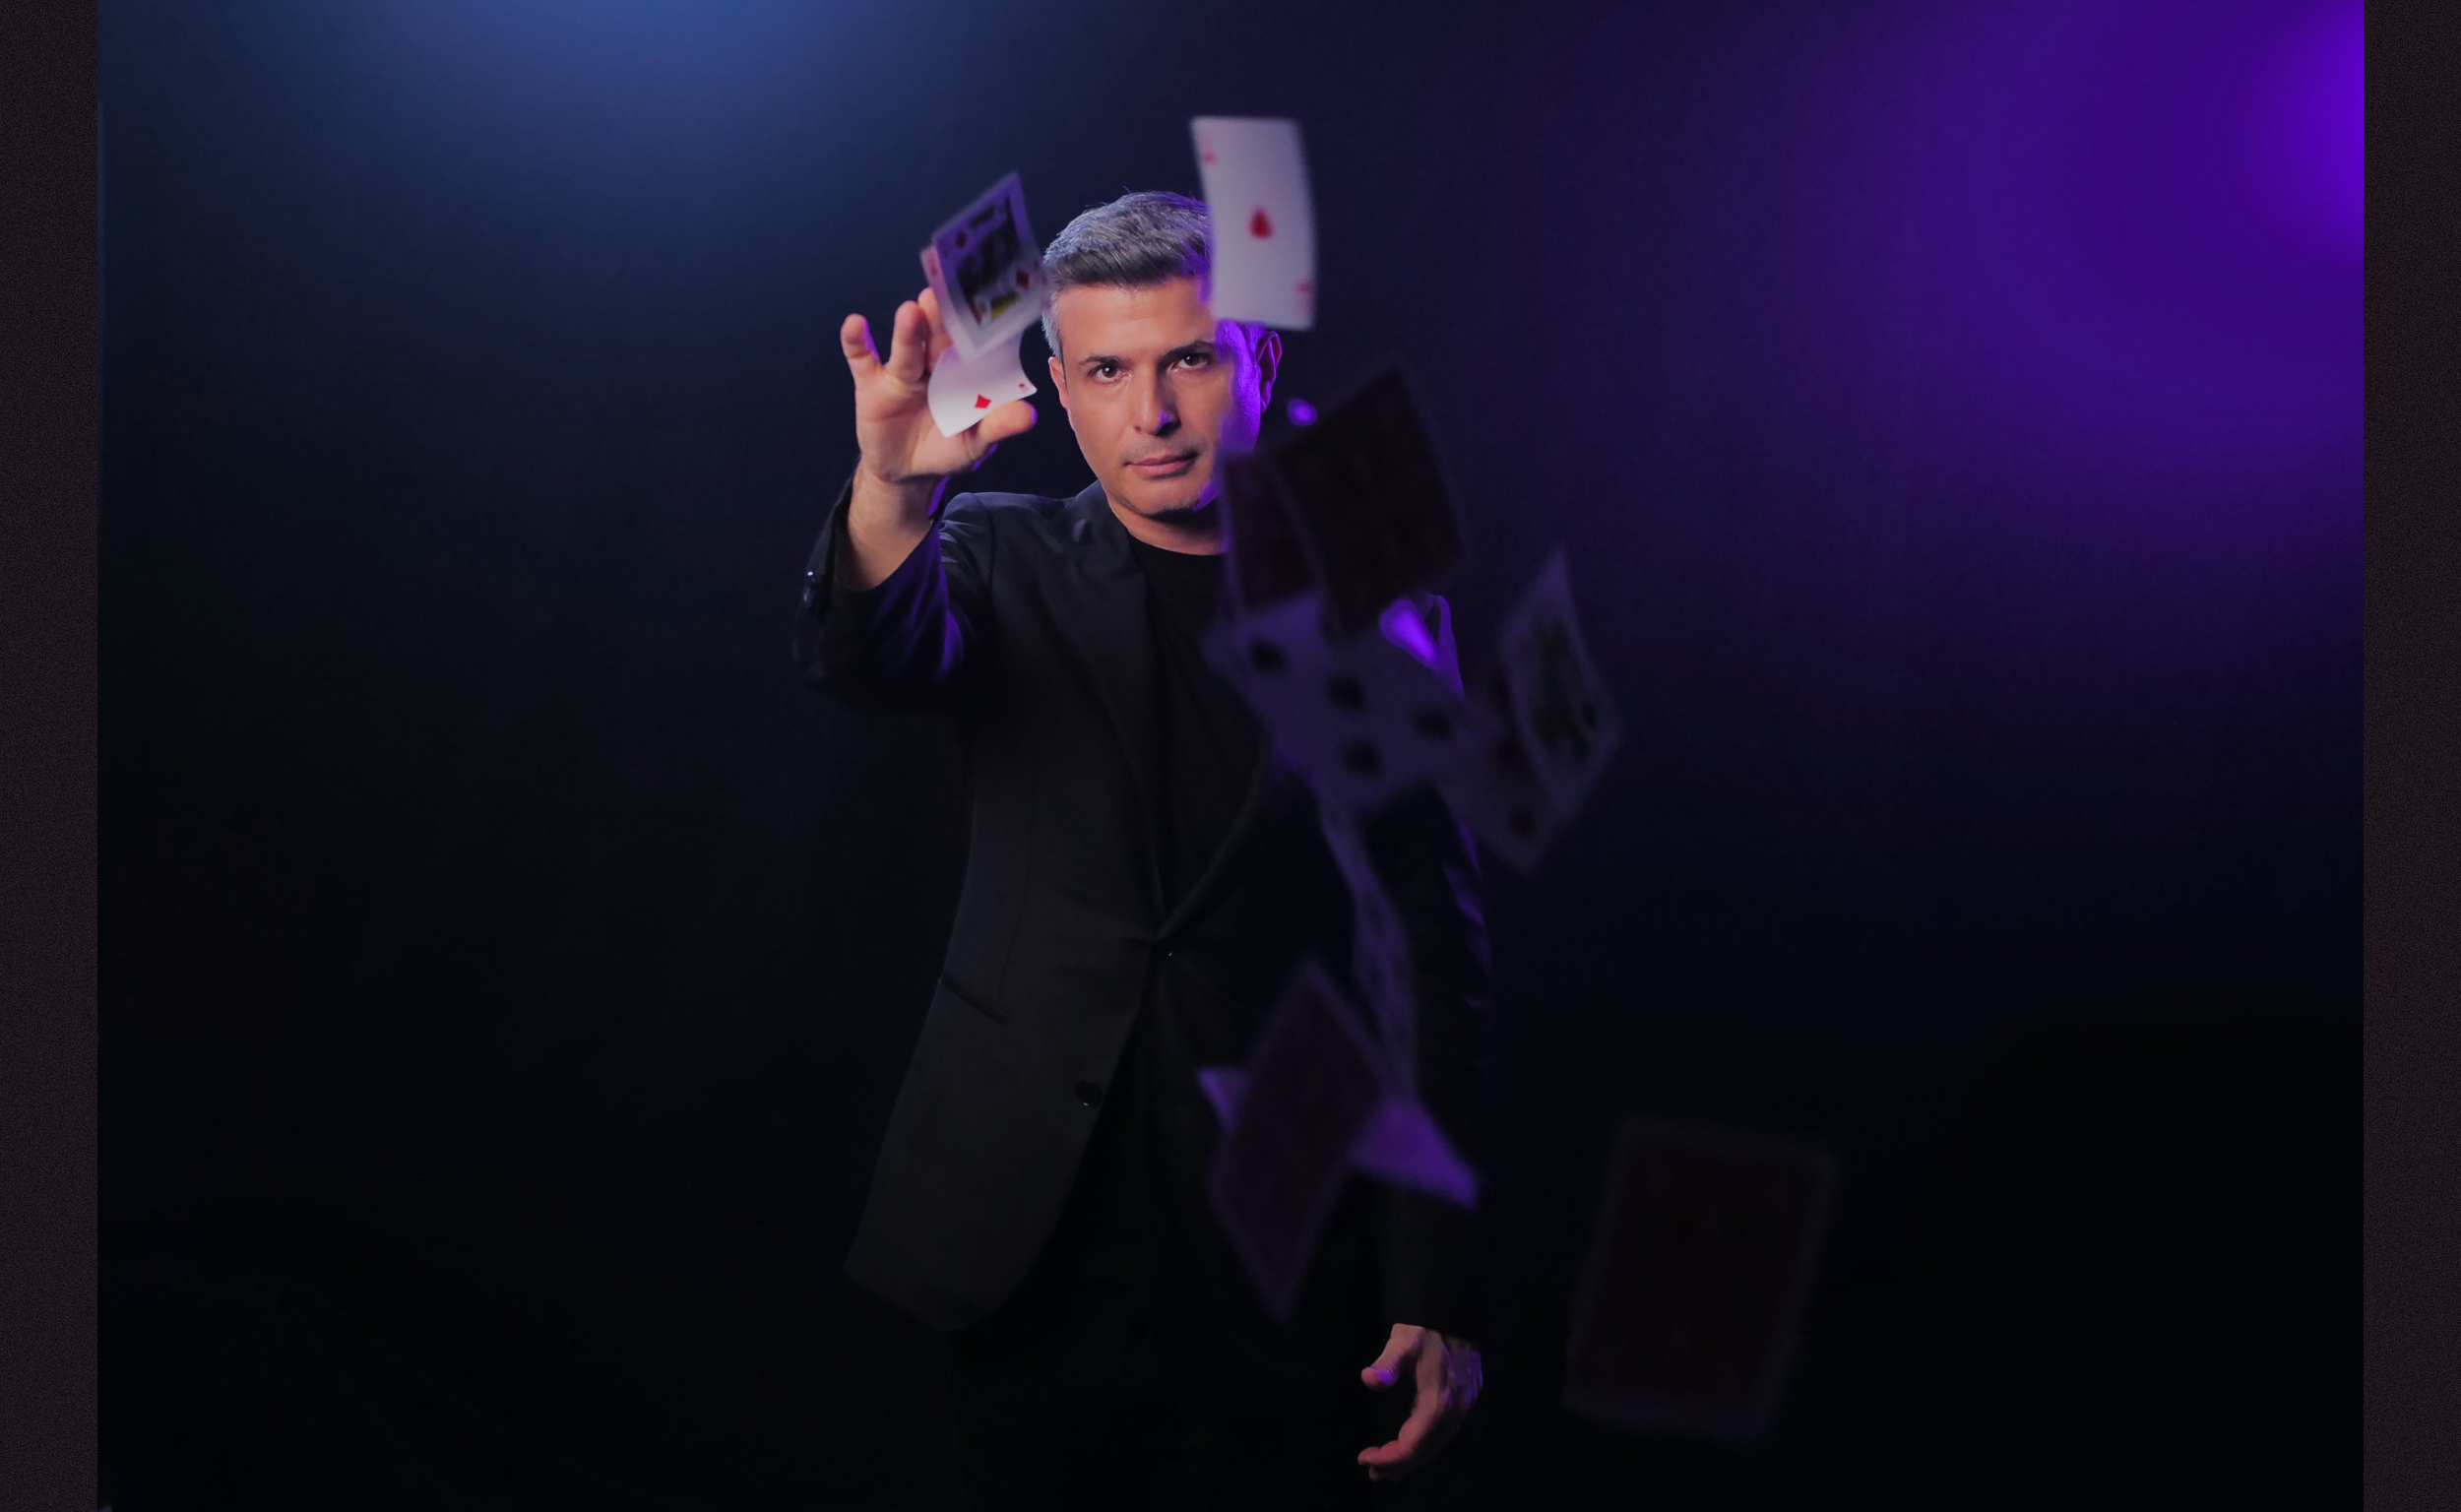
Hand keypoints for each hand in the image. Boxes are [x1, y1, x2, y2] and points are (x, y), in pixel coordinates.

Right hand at [838, 285, 1036, 495]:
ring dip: (908, 329)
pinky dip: (855, 342)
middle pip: (939, 337)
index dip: (979, 326)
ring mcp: (901, 371)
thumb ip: (997, 427)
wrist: (907, 472)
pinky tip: (855, 323)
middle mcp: (934, 363)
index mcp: (965, 372)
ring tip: (912, 311)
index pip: (973, 344)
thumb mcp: (975, 443)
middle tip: (946, 298)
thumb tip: (1029, 415)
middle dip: (942, 319)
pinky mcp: (871, 383)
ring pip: (906, 346)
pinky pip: (862, 359)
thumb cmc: (947, 448)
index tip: (986, 304)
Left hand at [1357, 1323, 1482, 1480]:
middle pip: (1426, 1450)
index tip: (1364, 1458)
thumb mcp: (1401, 1341)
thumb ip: (1386, 1363)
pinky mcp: (1468, 1399)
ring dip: (1413, 1458)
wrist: (1454, 1309)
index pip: (1413, 1444)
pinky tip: (1414, 1446)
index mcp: (1438, 1401)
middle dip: (1399, 1464)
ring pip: (1438, 1443)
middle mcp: (1455, 1410)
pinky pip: (1446, 1433)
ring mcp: (1464, 1405)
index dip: (1389, 1457)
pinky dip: (1427, 1445)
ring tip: (1389, 1468)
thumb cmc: (1423, 1326)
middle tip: (1373, 1472)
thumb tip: (1368, 1379)